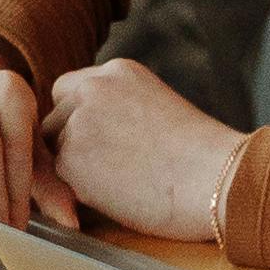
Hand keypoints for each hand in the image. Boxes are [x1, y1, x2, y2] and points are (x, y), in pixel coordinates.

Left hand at [43, 52, 247, 243]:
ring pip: (53, 152)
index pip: (70, 91)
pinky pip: (58, 181)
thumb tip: (92, 137)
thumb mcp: (157, 107)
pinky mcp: (70, 159)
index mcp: (117, 72)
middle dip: (69, 146)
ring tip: (119, 186)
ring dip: (73, 171)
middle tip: (105, 172)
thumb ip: (120, 109)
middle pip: (54, 120)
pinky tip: (115, 198)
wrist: (216, 178)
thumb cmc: (201, 157)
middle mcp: (92, 88)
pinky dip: (78, 194)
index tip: (99, 144)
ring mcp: (78, 121)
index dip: (77, 120)